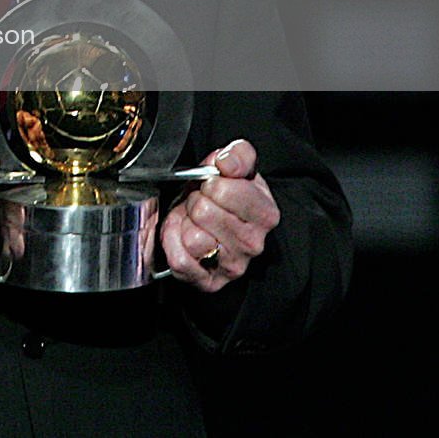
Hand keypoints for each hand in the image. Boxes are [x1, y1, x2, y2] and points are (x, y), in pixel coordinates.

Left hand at [161, 139, 280, 292]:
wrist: (209, 220)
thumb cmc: (222, 195)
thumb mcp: (234, 166)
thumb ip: (237, 155)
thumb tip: (227, 163)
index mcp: (265, 213)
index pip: (223, 190)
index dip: (209, 183)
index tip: (212, 186)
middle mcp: (253, 244)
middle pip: (204, 212)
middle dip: (195, 202)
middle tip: (200, 203)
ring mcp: (233, 265)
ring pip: (193, 238)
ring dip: (185, 224)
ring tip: (193, 221)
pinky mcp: (210, 282)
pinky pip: (180, 260)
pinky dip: (173, 243)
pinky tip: (183, 235)